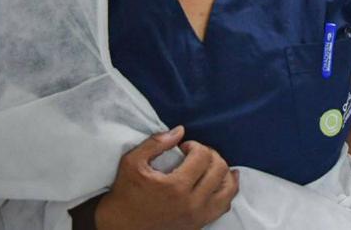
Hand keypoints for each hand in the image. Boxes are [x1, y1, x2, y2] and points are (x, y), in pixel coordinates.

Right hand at [96, 126, 239, 229]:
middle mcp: (192, 204)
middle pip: (219, 170)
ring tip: (211, 165)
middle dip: (210, 155)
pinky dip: (227, 190)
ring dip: (223, 172)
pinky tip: (223, 181)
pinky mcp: (199, 224)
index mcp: (176, 187)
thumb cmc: (126, 193)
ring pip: (228, 189)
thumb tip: (181, 130)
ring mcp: (198, 217)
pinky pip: (224, 206)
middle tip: (196, 154)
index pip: (203, 156)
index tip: (184, 148)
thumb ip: (156, 143)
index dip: (195, 145)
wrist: (121, 227)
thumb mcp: (132, 162)